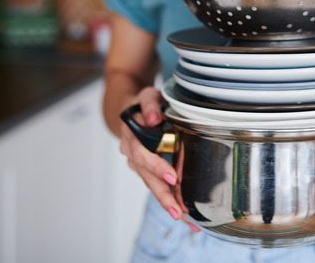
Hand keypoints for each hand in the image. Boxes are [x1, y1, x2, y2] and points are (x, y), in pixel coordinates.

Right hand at [118, 86, 199, 232]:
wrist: (131, 110)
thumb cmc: (142, 103)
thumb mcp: (147, 96)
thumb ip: (150, 105)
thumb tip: (154, 118)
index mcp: (132, 135)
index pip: (143, 154)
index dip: (157, 166)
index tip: (172, 177)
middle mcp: (132, 153)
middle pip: (147, 177)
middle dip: (163, 195)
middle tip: (177, 211)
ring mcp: (138, 163)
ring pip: (152, 184)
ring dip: (167, 202)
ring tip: (183, 218)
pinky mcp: (147, 169)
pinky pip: (157, 185)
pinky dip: (169, 199)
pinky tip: (183, 214)